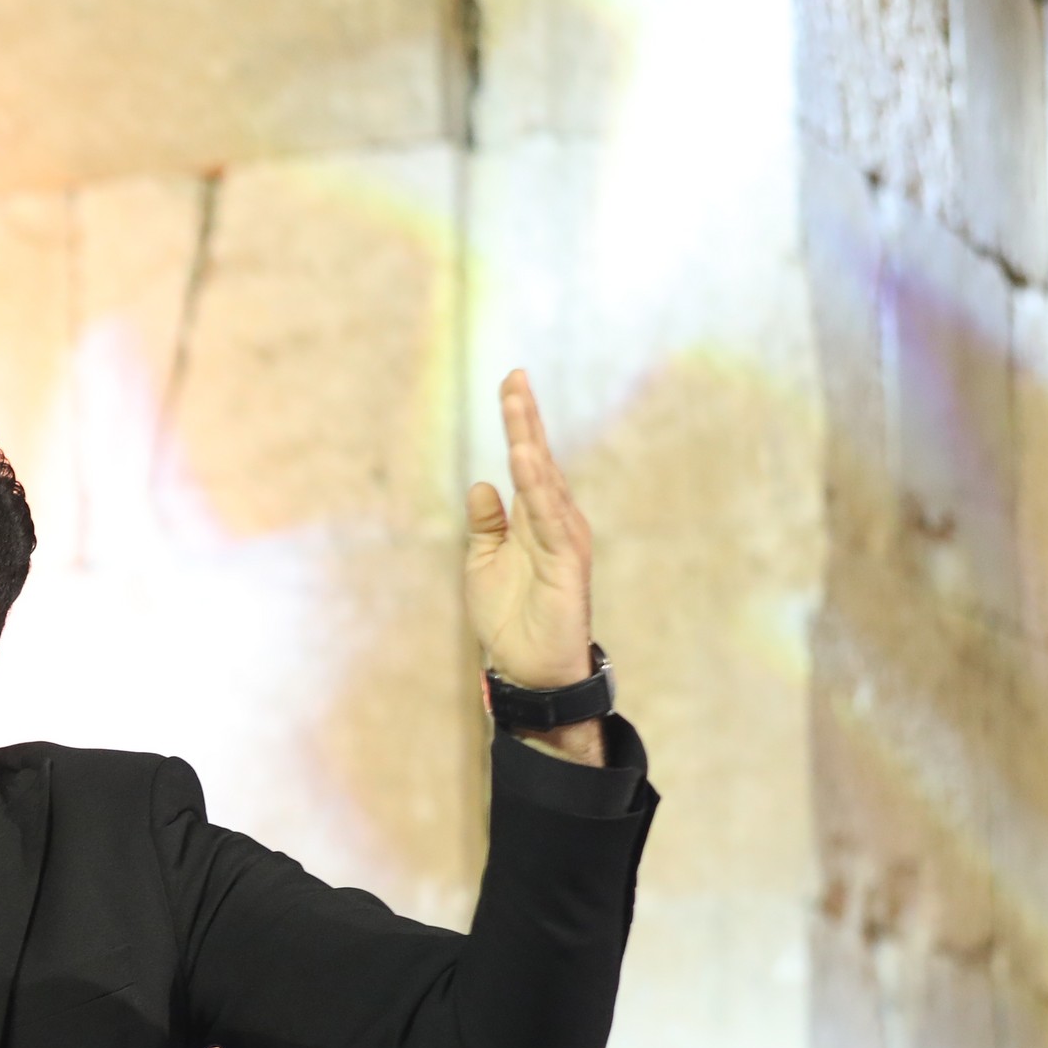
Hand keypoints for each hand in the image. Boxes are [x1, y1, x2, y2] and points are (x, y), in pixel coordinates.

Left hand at [466, 370, 601, 762]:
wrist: (528, 669)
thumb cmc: (510, 619)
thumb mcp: (485, 562)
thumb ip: (486, 524)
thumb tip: (480, 484)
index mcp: (535, 519)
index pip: (528, 462)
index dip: (520, 423)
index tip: (510, 382)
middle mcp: (555, 521)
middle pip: (539, 460)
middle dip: (526, 419)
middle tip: (513, 377)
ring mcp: (563, 539)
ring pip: (545, 481)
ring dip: (529, 441)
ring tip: (516, 405)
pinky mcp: (567, 562)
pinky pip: (551, 517)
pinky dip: (538, 487)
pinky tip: (524, 458)